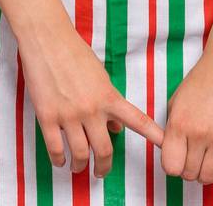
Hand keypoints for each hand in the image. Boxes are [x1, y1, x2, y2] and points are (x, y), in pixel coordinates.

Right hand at [16, 20, 165, 176]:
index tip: (165, 147)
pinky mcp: (47, 116)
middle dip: (103, 167)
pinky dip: (59, 160)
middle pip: (104, 150)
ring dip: (80, 165)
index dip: (154, 136)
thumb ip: (110, 101)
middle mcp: (92, 109)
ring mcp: (69, 114)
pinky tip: (60, 161)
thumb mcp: (99, 75)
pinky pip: (56, 148)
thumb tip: (116, 127)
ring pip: (80, 153)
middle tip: (101, 172)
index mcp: (109, 96)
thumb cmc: (74, 52)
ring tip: (79, 167)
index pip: (138, 121)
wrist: (47, 40)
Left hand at [162, 38, 212, 183]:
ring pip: (208, 176)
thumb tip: (170, 152)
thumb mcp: (177, 100)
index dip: (173, 166)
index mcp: (178, 123)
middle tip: (194, 159)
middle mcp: (197, 133)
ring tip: (207, 162)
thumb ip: (172, 128)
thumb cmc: (201, 79)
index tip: (178, 159)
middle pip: (189, 174)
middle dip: (189, 170)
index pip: (170, 166)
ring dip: (206, 173)